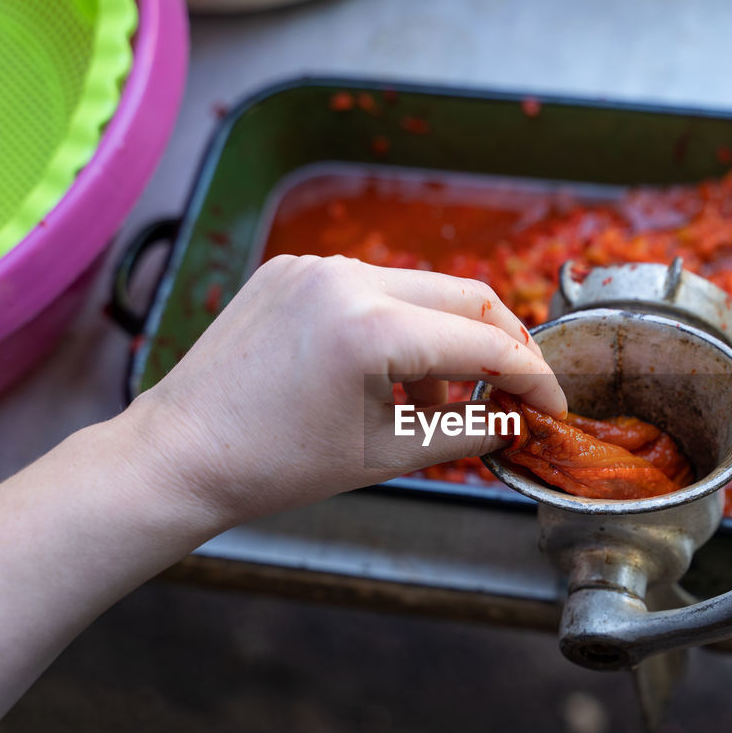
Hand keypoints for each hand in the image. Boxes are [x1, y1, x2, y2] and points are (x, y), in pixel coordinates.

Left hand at [125, 254, 565, 525]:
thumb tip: (515, 424)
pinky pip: (371, 288)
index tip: (551, 405)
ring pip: (419, 291)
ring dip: (445, 340)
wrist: (180, 455)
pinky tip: (388, 375)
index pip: (484, 344)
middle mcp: (346, 278)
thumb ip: (465, 432)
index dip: (532, 378)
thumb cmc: (274, 466)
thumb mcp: (385, 455)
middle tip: (519, 391)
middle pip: (464, 298)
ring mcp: (314, 266)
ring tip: (435, 403)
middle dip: (502, 345)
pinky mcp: (290, 269)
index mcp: (371, 327)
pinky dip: (397, 327)